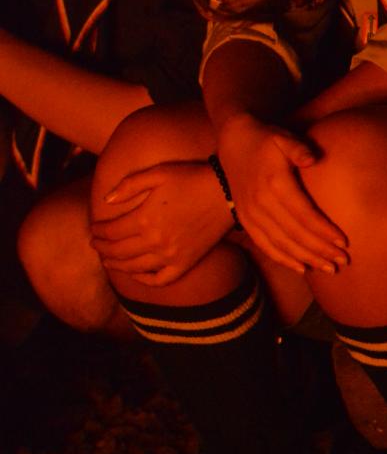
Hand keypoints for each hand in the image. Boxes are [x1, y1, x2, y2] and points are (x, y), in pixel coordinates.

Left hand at [90, 160, 230, 285]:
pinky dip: (143, 279)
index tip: (93, 228)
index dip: (98, 231)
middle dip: (102, 248)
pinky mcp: (185, 264)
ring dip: (116, 265)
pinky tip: (136, 272)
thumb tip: (106, 200)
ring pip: (133, 268)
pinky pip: (158, 280)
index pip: (111, 232)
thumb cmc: (191, 178)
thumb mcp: (159, 173)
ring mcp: (170, 256)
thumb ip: (130, 185)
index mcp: (145, 219)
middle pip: (118, 252)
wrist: (226, 191)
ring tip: (107, 260)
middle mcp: (154, 242)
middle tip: (95, 244)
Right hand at [219, 113, 348, 275]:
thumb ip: (298, 148)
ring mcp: (250, 214)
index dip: (325, 231)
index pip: (305, 215)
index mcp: (275, 183)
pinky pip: (264, 245)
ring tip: (329, 269)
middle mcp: (261, 203)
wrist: (234, 141)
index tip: (345, 242)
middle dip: (321, 251)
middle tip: (343, 261)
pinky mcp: (245, 219)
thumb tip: (313, 159)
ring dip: (306, 259)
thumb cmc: (266, 138)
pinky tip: (301, 268)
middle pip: (295, 235)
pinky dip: (283, 259)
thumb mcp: (283, 136)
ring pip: (281, 244)